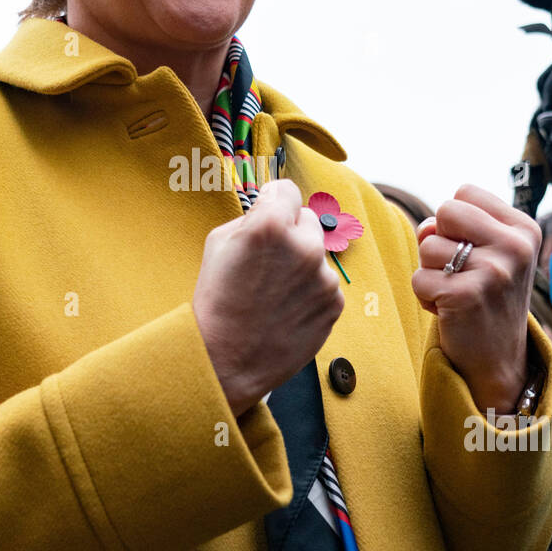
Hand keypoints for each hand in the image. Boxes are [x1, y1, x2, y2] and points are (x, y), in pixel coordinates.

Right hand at [193, 179, 344, 417]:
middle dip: (290, 233)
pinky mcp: (335, 304)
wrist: (226, 361)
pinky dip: (310, 292)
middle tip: (267, 262)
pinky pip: (325, 284)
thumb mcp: (218, 243)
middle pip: (306, 220)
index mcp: (271, 225)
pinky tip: (286, 309)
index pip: (288, 189)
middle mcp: (304, 246)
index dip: (274, 200)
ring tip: (273, 293)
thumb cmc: (216, 301)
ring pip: (316, 254)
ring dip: (301, 265)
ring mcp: (324, 277)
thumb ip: (252, 217)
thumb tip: (271, 207)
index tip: (269, 213)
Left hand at [411, 184, 540, 414]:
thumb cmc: (485, 295)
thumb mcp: (487, 252)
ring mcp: (494, 271)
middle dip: (439, 240)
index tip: (472, 248)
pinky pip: (419, 279)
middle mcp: (515, 246)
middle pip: (445, 211)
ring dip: (431, 272)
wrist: (498, 358)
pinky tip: (450, 310)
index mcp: (524, 228)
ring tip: (457, 292)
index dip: (454, 220)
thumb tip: (427, 227)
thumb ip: (457, 226)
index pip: (465, 192)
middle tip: (459, 271)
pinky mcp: (467, 296)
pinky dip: (425, 296)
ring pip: (427, 246)